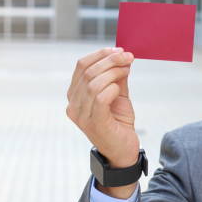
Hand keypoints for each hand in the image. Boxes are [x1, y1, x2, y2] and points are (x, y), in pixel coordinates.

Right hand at [66, 47, 139, 168]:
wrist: (123, 151)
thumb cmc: (118, 122)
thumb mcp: (118, 94)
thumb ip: (117, 77)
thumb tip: (121, 55)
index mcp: (75, 95)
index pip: (81, 66)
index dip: (100, 54)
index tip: (119, 50)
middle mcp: (73, 104)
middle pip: (87, 71)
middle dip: (110, 60)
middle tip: (128, 57)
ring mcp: (81, 115)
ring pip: (93, 83)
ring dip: (114, 72)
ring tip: (128, 70)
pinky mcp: (94, 123)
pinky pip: (100, 97)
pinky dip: (113, 88)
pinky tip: (121, 89)